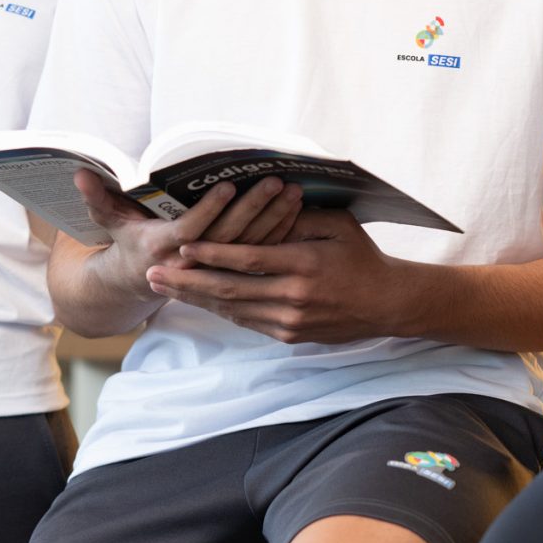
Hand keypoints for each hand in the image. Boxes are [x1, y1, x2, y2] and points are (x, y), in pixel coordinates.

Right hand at [73, 172, 287, 305]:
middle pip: (228, 238)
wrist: (141, 281)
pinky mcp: (233, 270)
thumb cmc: (129, 240)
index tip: (227, 185)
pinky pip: (260, 253)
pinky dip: (280, 233)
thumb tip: (78, 173)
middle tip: (274, 182)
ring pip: (250, 247)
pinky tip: (296, 211)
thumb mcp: (110, 221)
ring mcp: (216, 269)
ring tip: (293, 192)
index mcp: (164, 249)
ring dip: (274, 220)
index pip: (191, 231)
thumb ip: (98, 197)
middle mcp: (193, 262)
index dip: (210, 210)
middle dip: (253, 209)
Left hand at [148, 207, 403, 344]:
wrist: (387, 303)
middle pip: (230, 289)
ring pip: (233, 309)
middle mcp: (293, 297)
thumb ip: (299, 217)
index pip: (249, 259)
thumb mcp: (337, 225)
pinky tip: (198, 300)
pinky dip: (220, 309)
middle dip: (188, 282)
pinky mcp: (289, 336)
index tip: (183, 247)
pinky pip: (246, 321)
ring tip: (164, 288)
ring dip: (195, 298)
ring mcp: (290, 321)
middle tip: (154, 273)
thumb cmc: (363, 257)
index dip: (213, 254)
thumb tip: (262, 207)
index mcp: (304, 264)